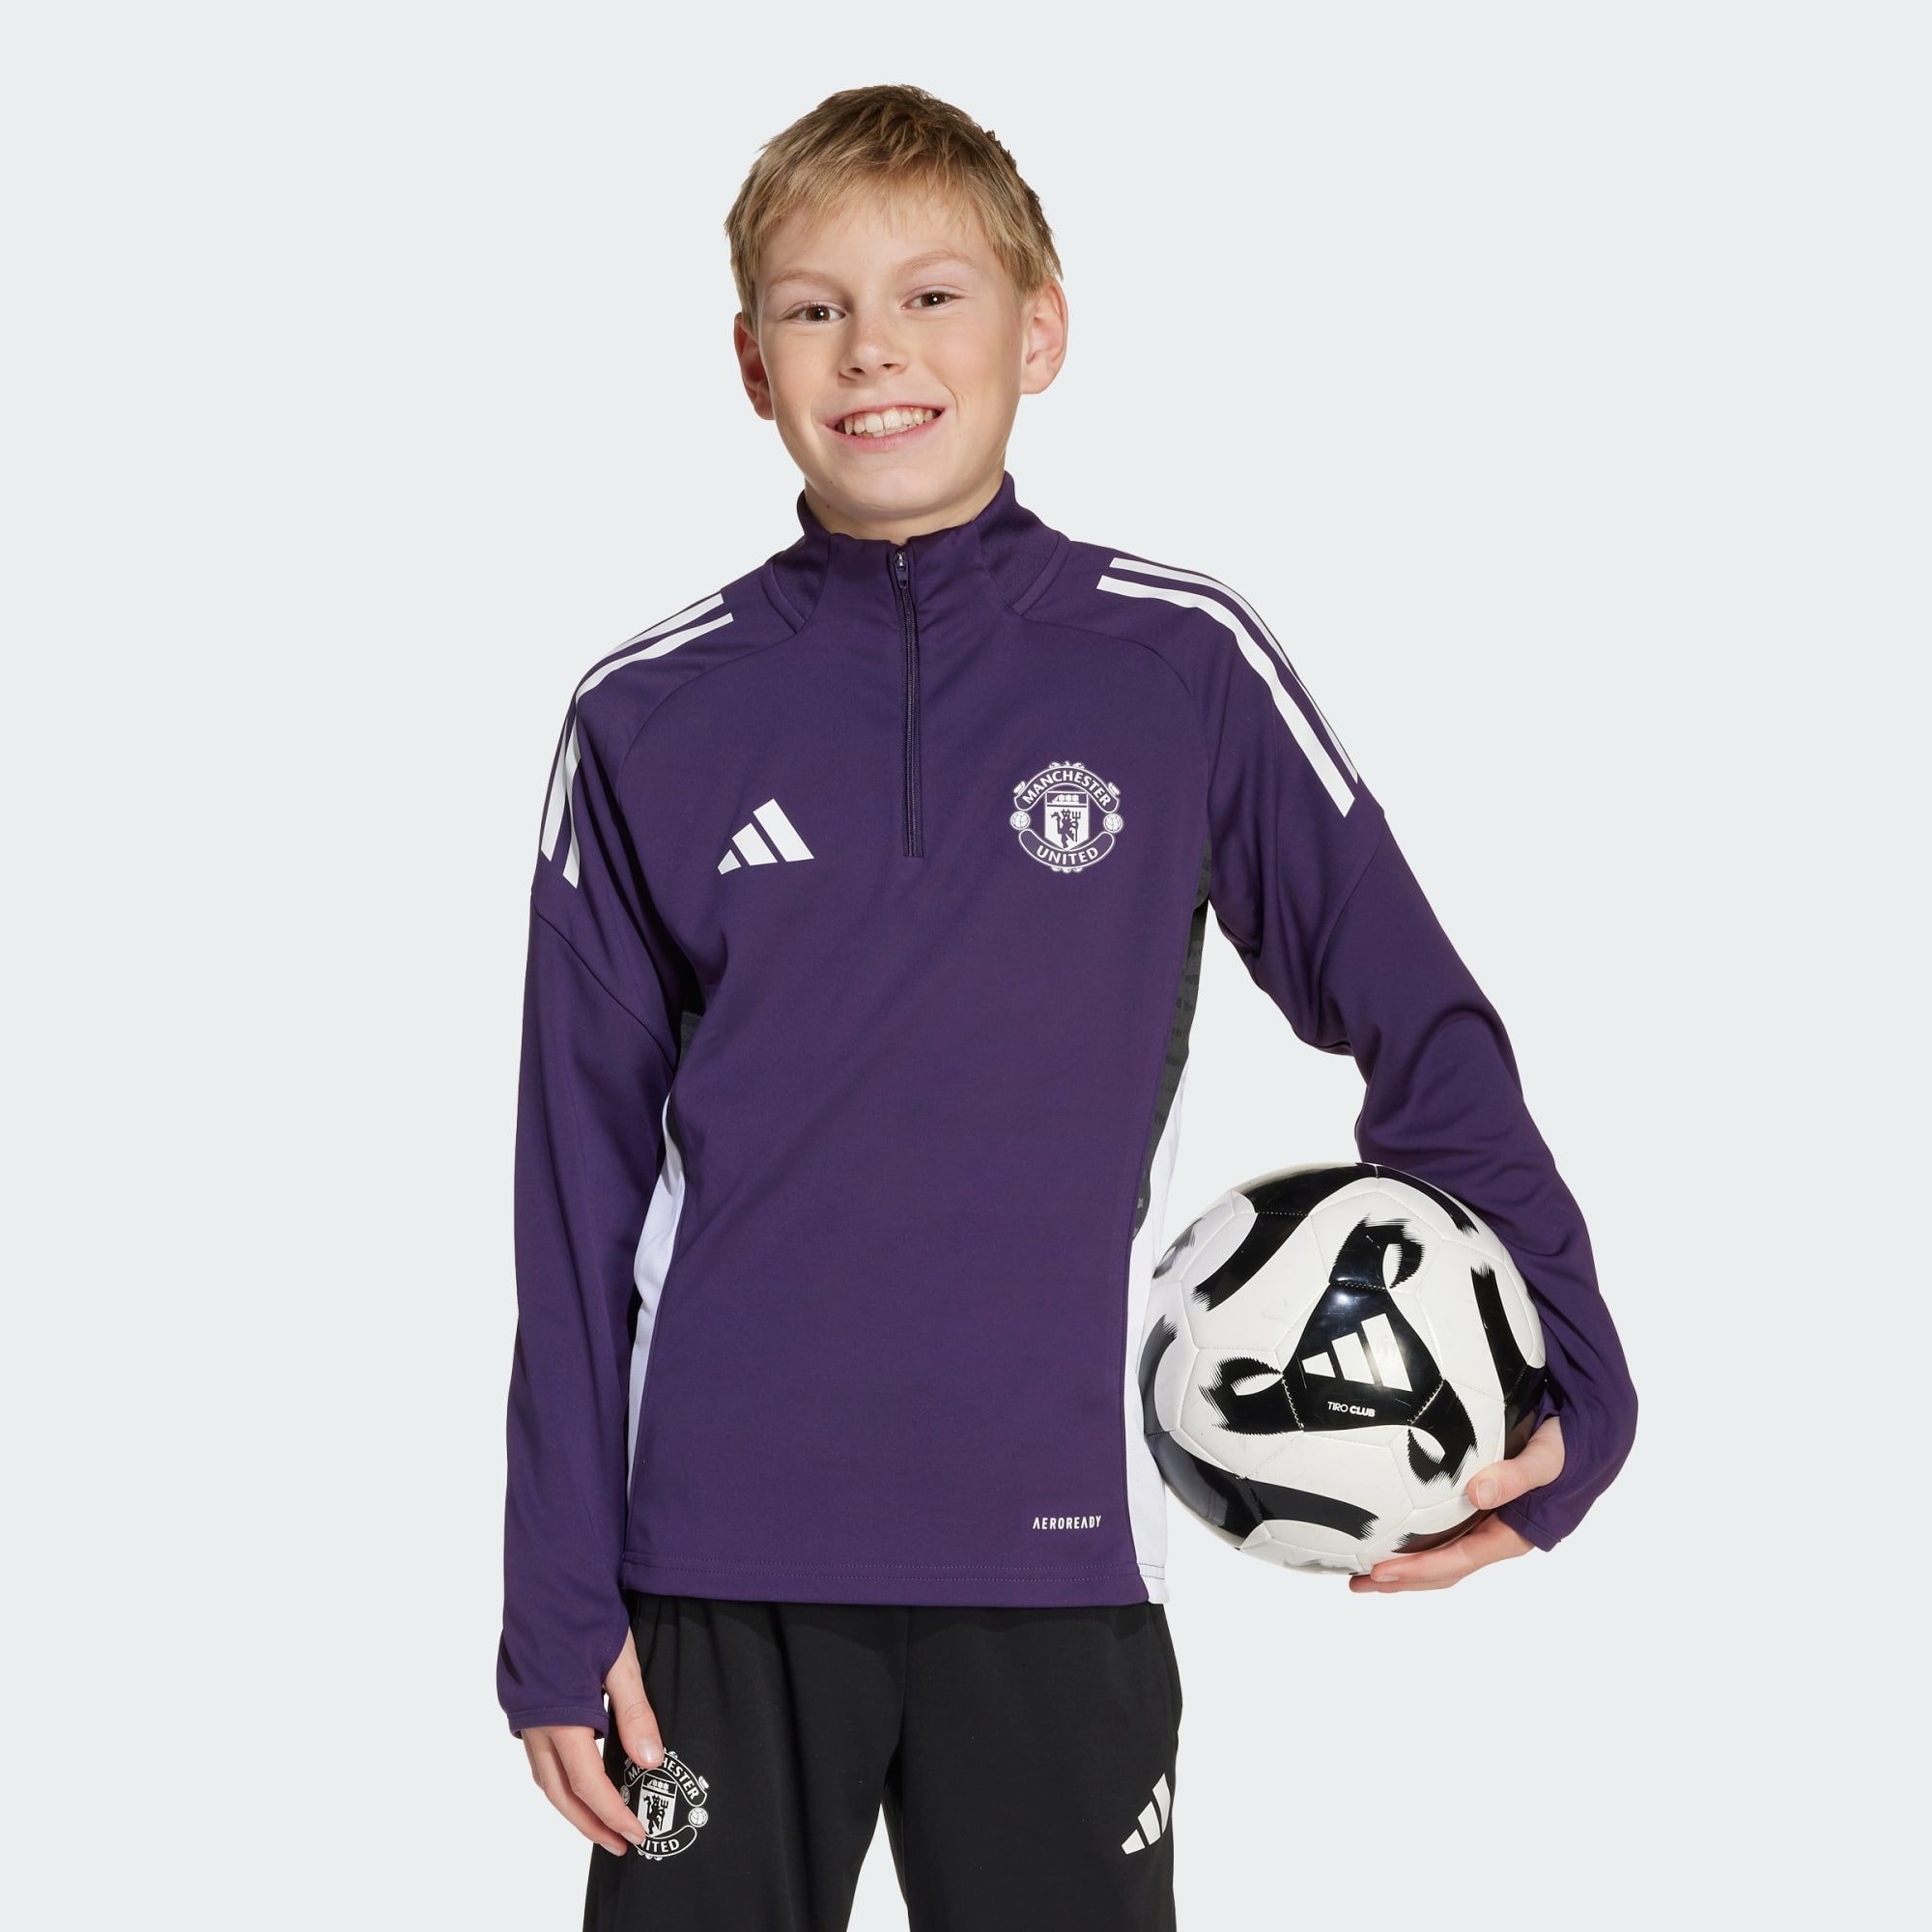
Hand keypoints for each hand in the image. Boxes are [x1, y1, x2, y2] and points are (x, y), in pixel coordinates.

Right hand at [521, 1627, 666, 1854]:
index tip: (636, 1835)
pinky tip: (579, 1773)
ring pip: (545, 1775)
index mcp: (560, 1717)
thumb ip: (635, 1713)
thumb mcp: (620, 1660)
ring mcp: (525, 1712)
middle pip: (560, 1792)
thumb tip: (650, 1762)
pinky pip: (538, 1754)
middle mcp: (535, 1723)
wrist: (545, 1575)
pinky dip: (559, 1775)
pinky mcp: (523, 1700)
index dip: (612, 1814)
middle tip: (618, 1844)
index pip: (588, 1784)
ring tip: (601, 1819)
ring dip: (571, 1803)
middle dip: (589, 1823)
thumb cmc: (583, 1612)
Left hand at [1348, 1413, 1563, 1593]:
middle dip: (1401, 1579)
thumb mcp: (1547, 1458)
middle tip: (1357, 1581)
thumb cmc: (1567, 1448)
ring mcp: (1488, 1526)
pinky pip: (1444, 1533)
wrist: (1586, 1439)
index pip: (1457, 1560)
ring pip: (1441, 1555)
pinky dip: (1416, 1541)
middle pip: (1443, 1569)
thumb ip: (1518, 1475)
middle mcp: (1496, 1537)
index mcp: (1511, 1535)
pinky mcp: (1481, 1511)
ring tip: (1362, 1569)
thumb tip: (1478, 1492)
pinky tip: (1390, 1534)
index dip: (1418, 1568)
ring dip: (1405, 1566)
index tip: (1381, 1570)